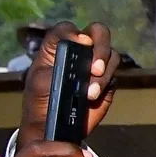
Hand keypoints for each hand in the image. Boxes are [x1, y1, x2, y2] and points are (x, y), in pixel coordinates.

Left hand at [20, 23, 119, 146]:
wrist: (54, 127)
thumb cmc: (41, 101)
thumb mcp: (40, 77)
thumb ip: (58, 57)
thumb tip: (83, 41)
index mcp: (59, 47)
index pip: (69, 29)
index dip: (75, 33)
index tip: (80, 44)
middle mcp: (80, 52)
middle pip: (98, 33)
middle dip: (101, 48)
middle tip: (95, 69)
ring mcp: (95, 66)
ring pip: (111, 55)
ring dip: (103, 73)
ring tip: (89, 92)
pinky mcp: (107, 81)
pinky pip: (114, 75)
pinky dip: (104, 83)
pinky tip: (92, 96)